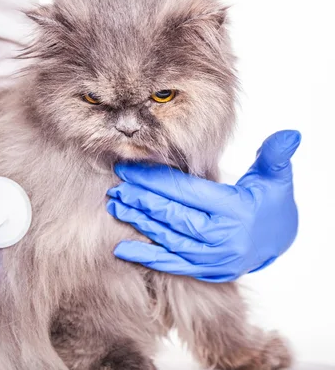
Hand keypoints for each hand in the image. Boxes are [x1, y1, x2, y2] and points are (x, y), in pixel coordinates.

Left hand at [107, 130, 300, 281]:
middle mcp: (221, 237)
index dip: (155, 179)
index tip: (130, 168)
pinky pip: (170, 265)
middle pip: (172, 215)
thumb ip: (274, 156)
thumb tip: (289, 134)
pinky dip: (146, 258)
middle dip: (141, 199)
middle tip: (117, 186)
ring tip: (116, 205)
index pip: (186, 192)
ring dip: (139, 222)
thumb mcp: (275, 178)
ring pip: (167, 238)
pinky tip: (121, 250)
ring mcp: (211, 258)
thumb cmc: (270, 204)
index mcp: (234, 210)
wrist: (277, 242)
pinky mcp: (204, 270)